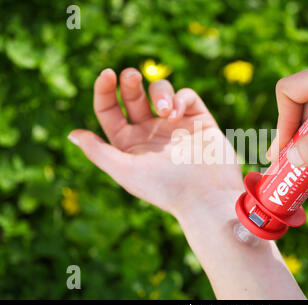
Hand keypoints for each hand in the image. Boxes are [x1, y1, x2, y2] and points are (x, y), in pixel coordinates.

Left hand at [68, 68, 243, 217]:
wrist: (206, 196)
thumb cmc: (164, 188)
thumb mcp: (125, 171)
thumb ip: (98, 152)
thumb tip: (72, 135)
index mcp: (129, 142)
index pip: (110, 110)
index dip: (105, 90)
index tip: (107, 75)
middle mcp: (150, 131)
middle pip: (133, 95)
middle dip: (130, 81)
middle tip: (131, 75)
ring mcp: (175, 124)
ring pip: (161, 91)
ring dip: (159, 93)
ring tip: (164, 111)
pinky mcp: (198, 120)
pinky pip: (186, 96)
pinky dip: (180, 99)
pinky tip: (177, 115)